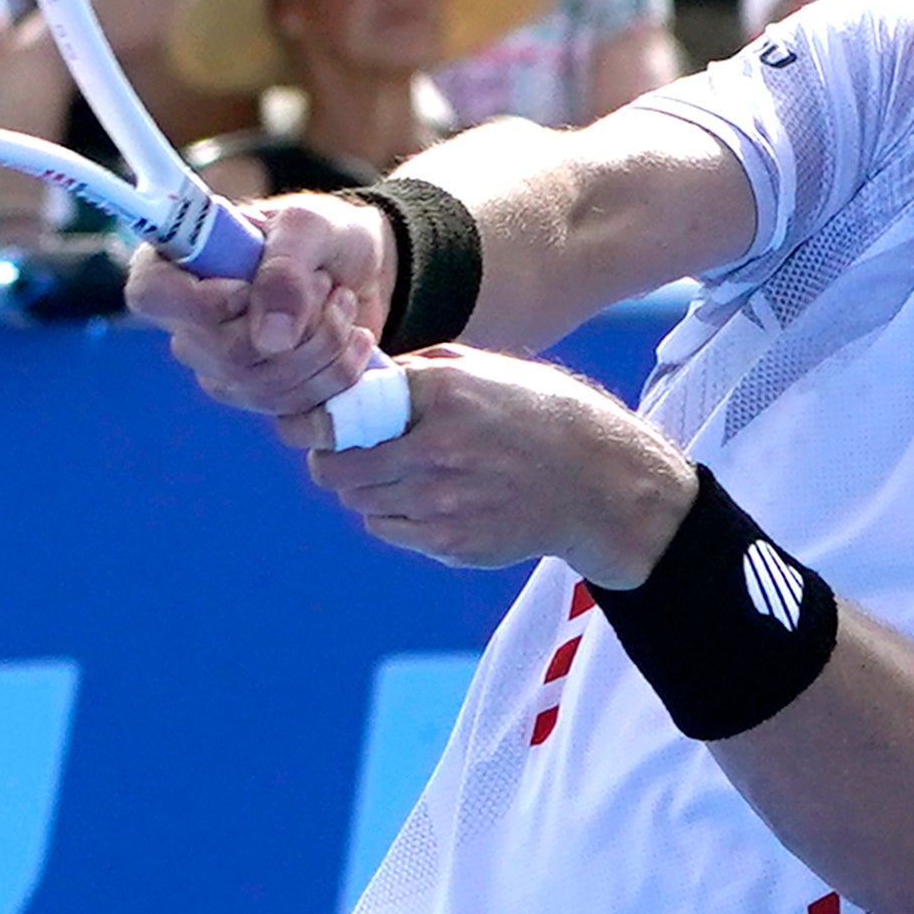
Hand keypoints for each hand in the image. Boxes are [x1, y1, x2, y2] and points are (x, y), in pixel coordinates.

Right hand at [123, 194, 390, 415]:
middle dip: (297, 324)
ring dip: (325, 345)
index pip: (152, 295)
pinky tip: (354, 341)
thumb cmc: (324, 235)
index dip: (202, 303)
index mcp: (179, 264)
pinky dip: (338, 376)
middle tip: (327, 285)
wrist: (364, 269)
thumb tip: (270, 340)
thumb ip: (285, 269)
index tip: (249, 289)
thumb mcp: (311, 227)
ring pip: (264, 387)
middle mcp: (190, 323)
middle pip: (224, 354)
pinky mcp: (261, 398)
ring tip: (344, 302)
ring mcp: (223, 367)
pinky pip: (293, 411)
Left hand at [278, 346, 696, 580]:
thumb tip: (362, 372)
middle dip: (332, 461)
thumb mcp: (486, 369)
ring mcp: (442, 502)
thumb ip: (420, 369)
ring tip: (394, 474)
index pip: (341, 414)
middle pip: (336, 469)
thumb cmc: (539, 416)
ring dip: (364, 489)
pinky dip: (392, 515)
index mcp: (442, 394)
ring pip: (359, 502)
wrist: (598, 483)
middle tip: (343, 455)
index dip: (317, 422)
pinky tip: (423, 498)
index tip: (314, 424)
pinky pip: (389, 529)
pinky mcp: (451, 543)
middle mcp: (436, 449)